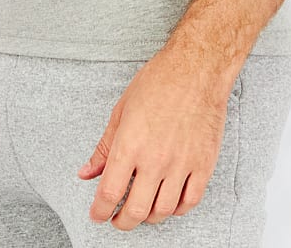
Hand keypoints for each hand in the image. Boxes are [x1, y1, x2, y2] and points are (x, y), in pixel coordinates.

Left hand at [76, 45, 232, 229]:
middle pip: (135, 211)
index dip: (99, 211)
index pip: (109, 193)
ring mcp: (182, 164)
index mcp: (130, 145)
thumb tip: (87, 172)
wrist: (197, 68)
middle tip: (117, 219)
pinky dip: (177, 209)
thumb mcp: (122, 110)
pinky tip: (169, 202)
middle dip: (121, 222)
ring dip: (148, 218)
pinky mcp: (203, 164)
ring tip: (142, 210)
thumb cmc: (159, 81)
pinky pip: (190, 201)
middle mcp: (155, 160)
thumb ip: (104, 146)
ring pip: (163, 211)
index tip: (97, 214)